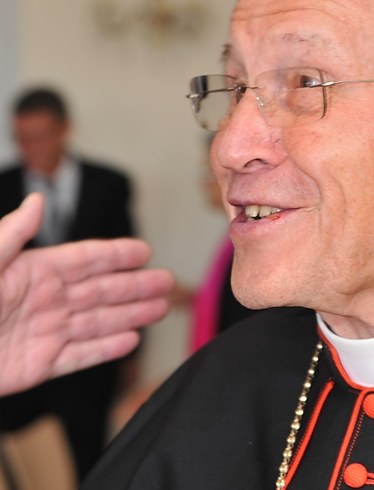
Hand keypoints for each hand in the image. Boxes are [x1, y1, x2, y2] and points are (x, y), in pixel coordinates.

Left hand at [0, 193, 172, 395]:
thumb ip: (13, 235)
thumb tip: (37, 201)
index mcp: (34, 272)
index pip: (87, 259)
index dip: (117, 255)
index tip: (144, 251)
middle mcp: (45, 301)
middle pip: (102, 291)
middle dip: (136, 286)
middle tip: (165, 282)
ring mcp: (44, 333)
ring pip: (98, 321)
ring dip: (130, 315)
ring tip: (158, 309)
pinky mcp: (38, 366)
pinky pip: (79, 356)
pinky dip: (106, 350)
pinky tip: (129, 341)